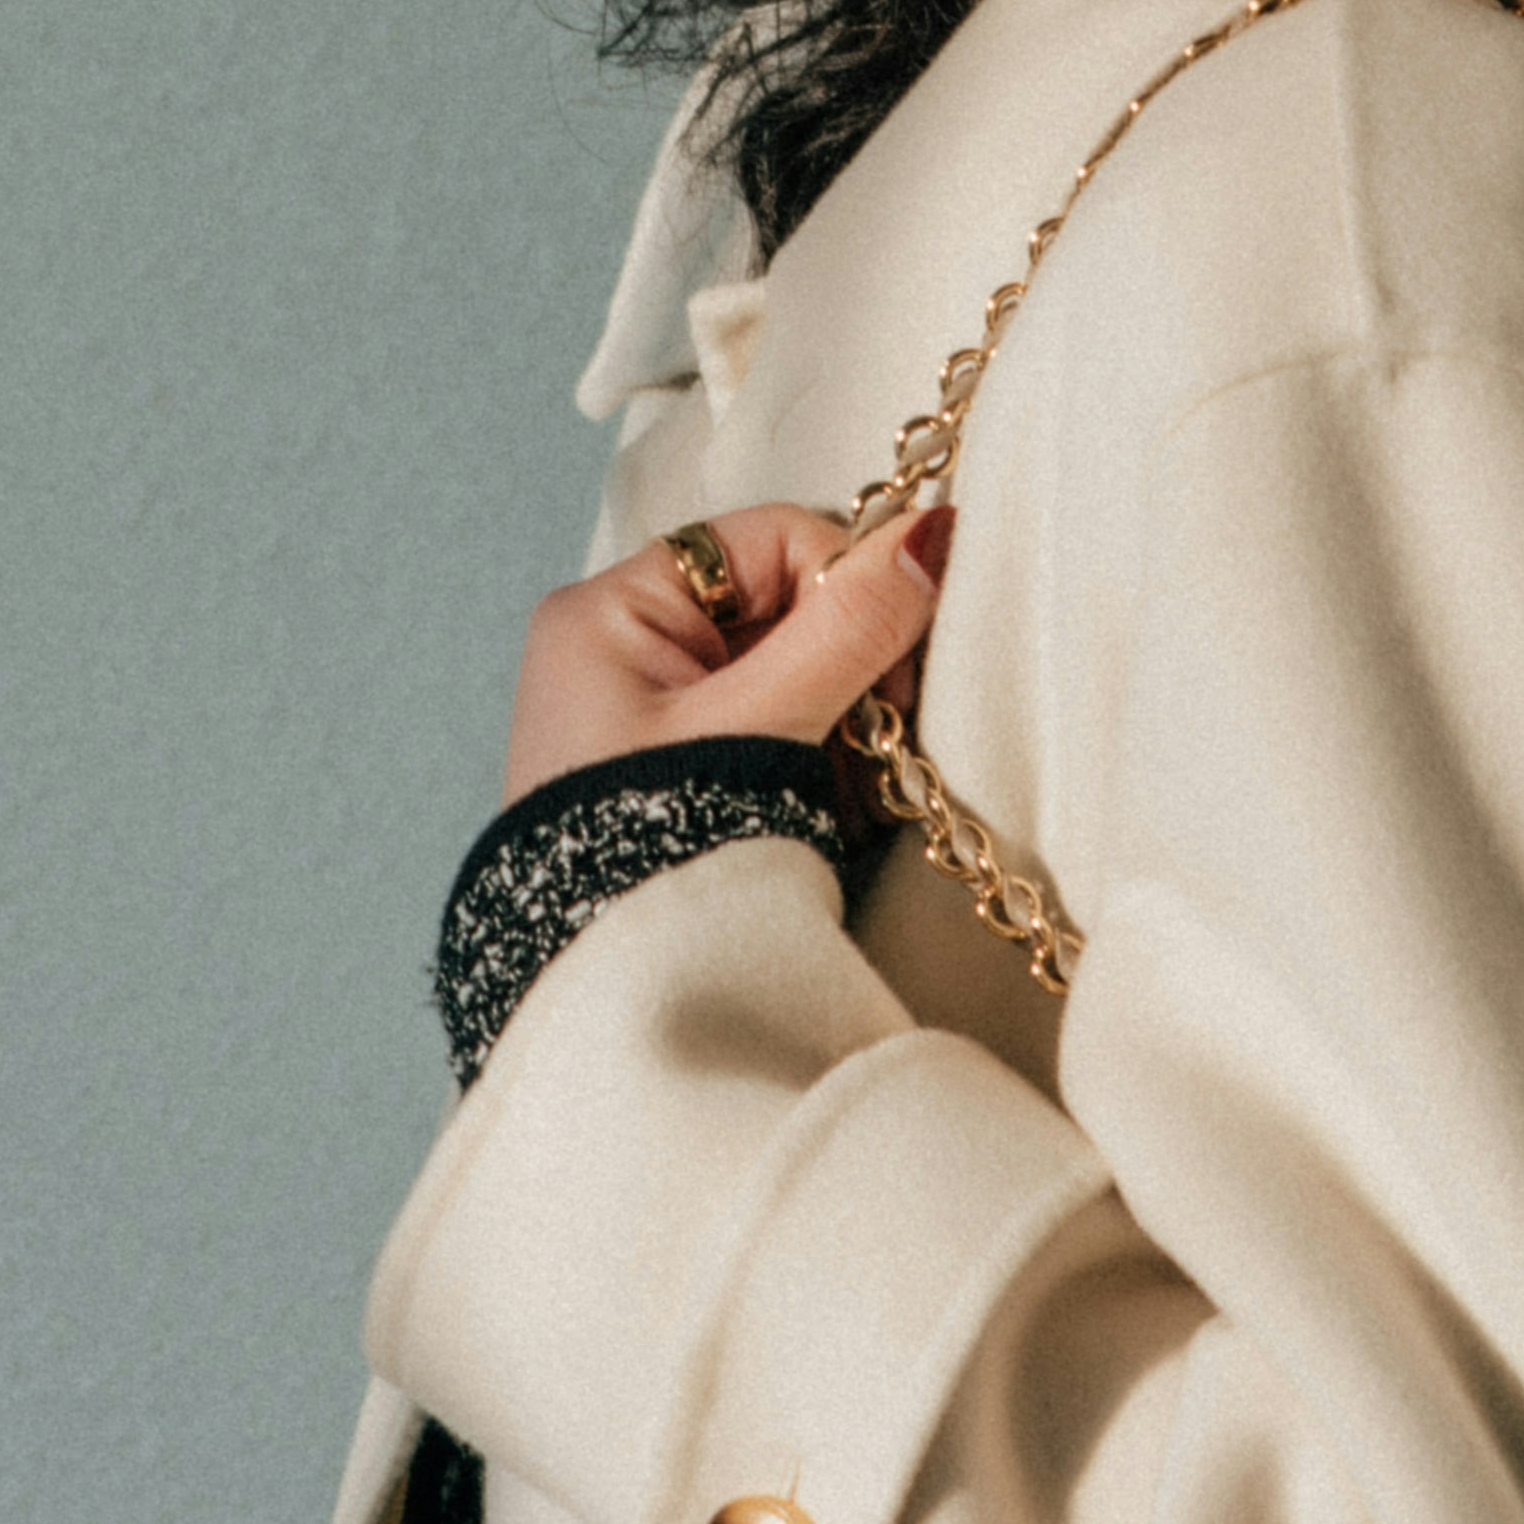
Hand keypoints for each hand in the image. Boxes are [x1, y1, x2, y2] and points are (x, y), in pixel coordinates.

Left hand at [500, 497, 951, 807]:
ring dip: (840, 721)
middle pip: (784, 604)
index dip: (847, 585)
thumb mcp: (759, 726)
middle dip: (849, 667)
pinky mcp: (677, 767)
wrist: (595, 988)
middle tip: (881, 733)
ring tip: (844, 790)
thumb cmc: (648, 851)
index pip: (769, 540)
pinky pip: (774, 728)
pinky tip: (828, 811)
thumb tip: (927, 535)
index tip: (893, 667)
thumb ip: (849, 629)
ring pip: (791, 669)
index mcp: (612, 611)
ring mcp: (650, 710)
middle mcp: (623, 647)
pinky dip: (816, 760)